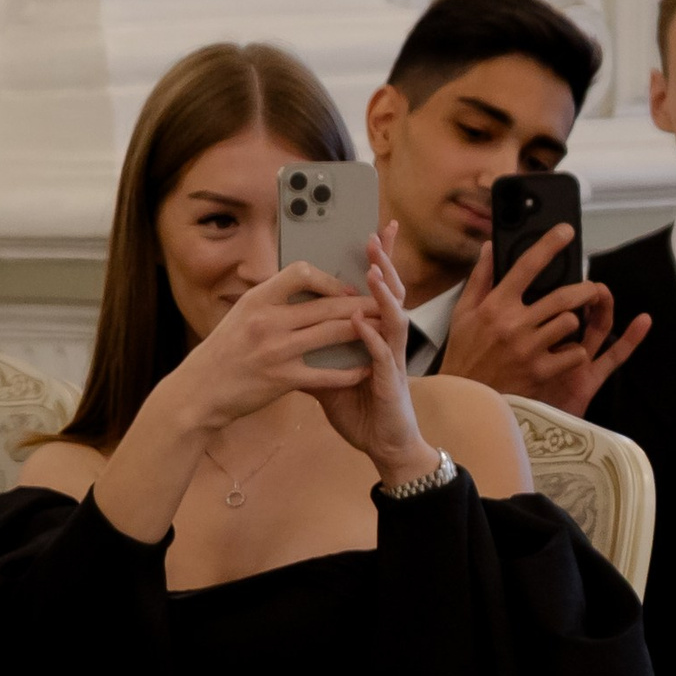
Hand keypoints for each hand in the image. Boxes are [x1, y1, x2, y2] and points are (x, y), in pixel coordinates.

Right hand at [167, 259, 380, 439]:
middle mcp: (268, 321)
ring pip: (331, 335)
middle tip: (381, 304)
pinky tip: (362, 370)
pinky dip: (347, 372)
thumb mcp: (240, 315)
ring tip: (382, 330)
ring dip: (361, 332)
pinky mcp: (282, 380)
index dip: (328, 279)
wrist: (199, 392)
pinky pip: (325, 374)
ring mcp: (276, 351)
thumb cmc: (222, 353)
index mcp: (257, 299)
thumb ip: (270, 302)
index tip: (343, 289)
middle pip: (325, 306)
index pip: (300, 272)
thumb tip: (301, 290)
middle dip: (359, 305)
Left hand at [312, 227, 449, 489]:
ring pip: (393, 318)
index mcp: (374, 334)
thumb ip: (311, 355)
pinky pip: (383, 356)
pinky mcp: (391, 383)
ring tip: (372, 270)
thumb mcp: (329, 378)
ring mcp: (392, 360)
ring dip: (383, 294)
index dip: (379, 261)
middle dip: (385, 262)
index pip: (376, 290)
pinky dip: (371, 338)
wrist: (382, 445)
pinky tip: (360, 323)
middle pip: (391, 293)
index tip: (373, 231)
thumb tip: (281, 341)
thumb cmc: (361, 410)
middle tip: (375, 234)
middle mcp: (387, 341)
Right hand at [442, 227, 652, 414]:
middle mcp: (514, 325)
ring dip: (574, 321)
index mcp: (495, 306)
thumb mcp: (464, 313)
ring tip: (571, 323)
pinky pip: (573, 354)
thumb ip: (480, 278)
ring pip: (570, 323)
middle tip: (591, 288)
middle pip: (563, 296)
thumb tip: (490, 248)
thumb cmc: (464, 355)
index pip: (526, 266)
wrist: (464, 399)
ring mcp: (529, 349)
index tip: (565, 231)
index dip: (549, 244)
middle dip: (585, 288)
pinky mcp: (540, 372)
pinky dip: (574, 352)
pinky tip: (566, 352)